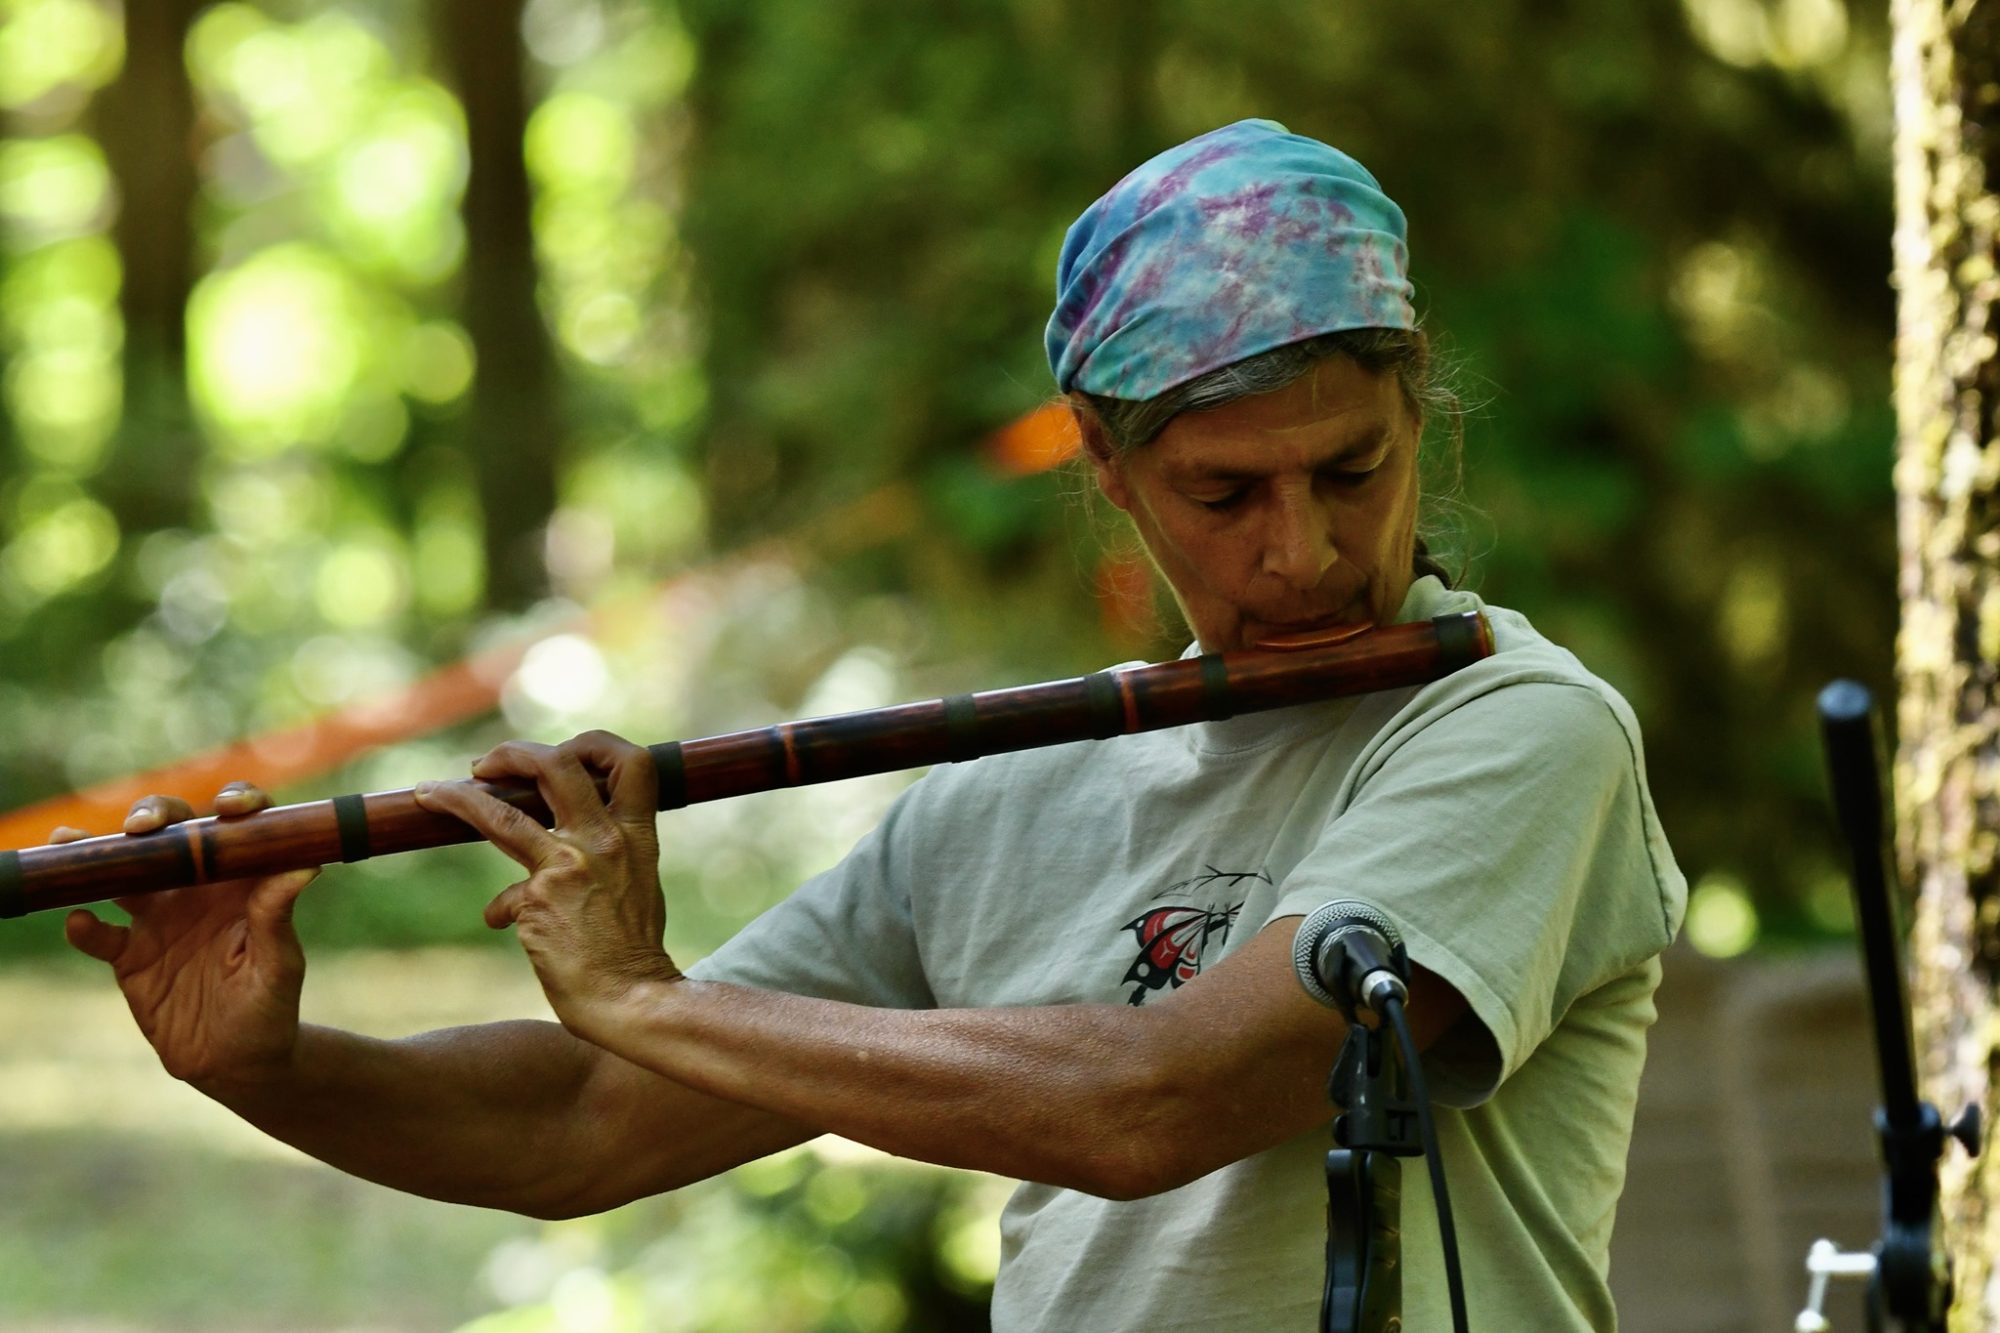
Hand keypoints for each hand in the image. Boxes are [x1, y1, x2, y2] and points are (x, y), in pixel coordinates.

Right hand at [61, 784, 315, 1091]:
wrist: (237, 1062)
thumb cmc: (271, 1008)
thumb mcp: (280, 965)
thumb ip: (278, 918)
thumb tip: (304, 866)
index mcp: (243, 882)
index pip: (238, 829)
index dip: (236, 805)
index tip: (230, 809)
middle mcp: (198, 889)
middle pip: (171, 834)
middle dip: (154, 816)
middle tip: (142, 826)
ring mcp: (158, 918)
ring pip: (123, 873)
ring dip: (97, 855)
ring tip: (74, 842)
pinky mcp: (129, 955)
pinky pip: (100, 935)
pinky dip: (86, 927)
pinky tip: (81, 922)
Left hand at [413, 731, 677, 1036]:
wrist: (633, 1000)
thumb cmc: (636, 955)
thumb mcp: (637, 889)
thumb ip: (602, 863)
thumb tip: (537, 874)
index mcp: (638, 835)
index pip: (633, 762)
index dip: (595, 746)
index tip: (566, 754)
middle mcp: (603, 840)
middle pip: (556, 765)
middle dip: (515, 755)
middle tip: (487, 766)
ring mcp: (568, 866)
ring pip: (499, 813)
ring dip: (457, 797)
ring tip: (430, 793)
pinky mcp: (537, 900)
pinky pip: (503, 898)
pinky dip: (501, 910)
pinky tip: (502, 923)